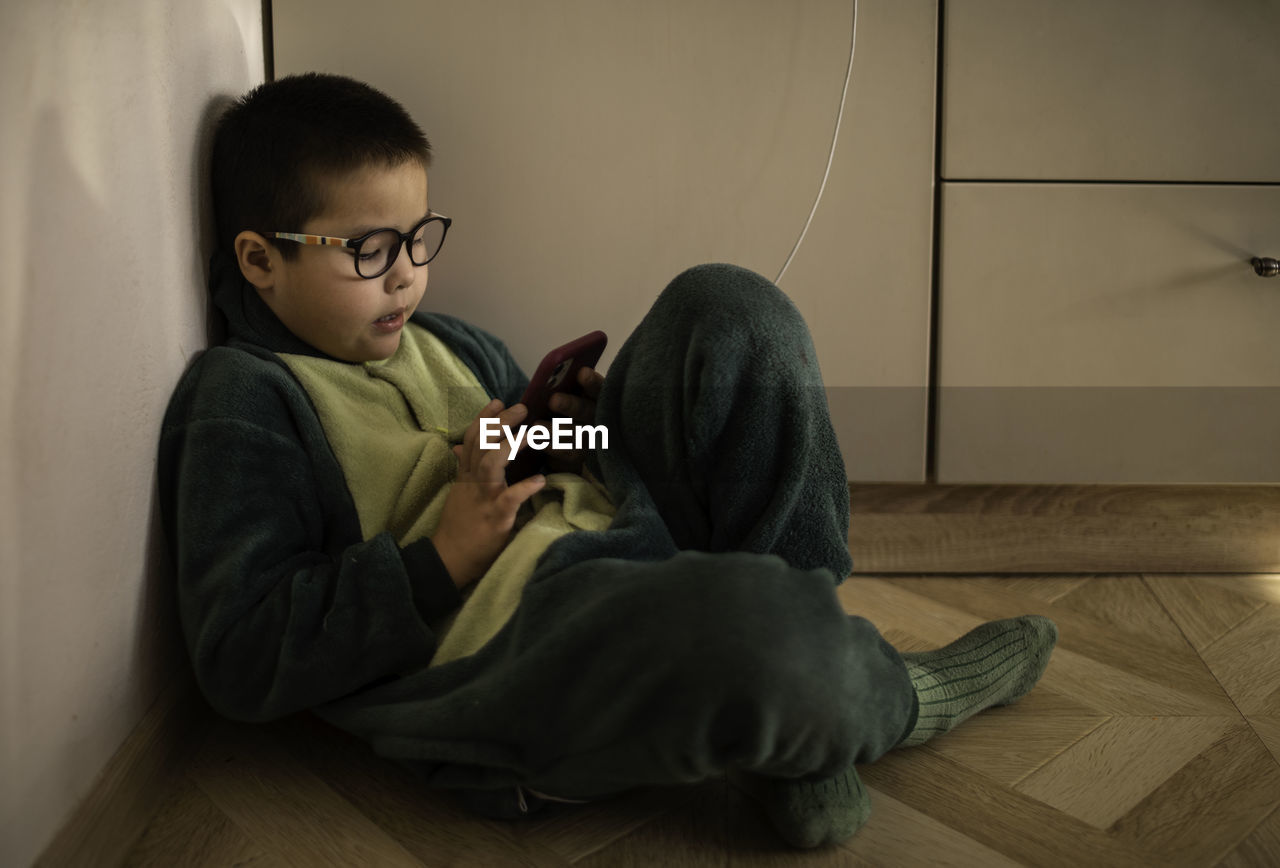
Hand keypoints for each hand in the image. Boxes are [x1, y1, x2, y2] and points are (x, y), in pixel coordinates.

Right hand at [432, 399, 545, 588]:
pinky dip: (524, 488)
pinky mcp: (495, 517)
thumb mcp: (458, 493)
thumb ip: (462, 470)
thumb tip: (458, 448)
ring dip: (509, 446)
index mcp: (465, 476)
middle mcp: (472, 482)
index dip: (484, 418)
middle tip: (521, 407)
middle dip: (500, 423)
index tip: (498, 400)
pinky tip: (540, 480)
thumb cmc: (459, 527)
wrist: (449, 560)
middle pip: (481, 444)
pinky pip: (509, 499)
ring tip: (530, 433)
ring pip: (490, 464)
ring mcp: (483, 498)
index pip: (471, 439)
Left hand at [546, 366, 604, 472]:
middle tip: (553, 400)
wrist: (572, 442)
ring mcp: (592, 441)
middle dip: (571, 405)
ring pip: (577, 434)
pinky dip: (552, 447)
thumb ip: (567, 386)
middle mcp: (600, 419)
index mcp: (600, 399)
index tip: (581, 372)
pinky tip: (536, 440)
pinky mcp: (580, 458)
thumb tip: (552, 373)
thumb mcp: (572, 395)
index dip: (592, 382)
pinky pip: (568, 453)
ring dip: (556, 430)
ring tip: (536, 424)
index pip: (600, 389)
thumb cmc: (569, 409)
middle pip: (587, 411)